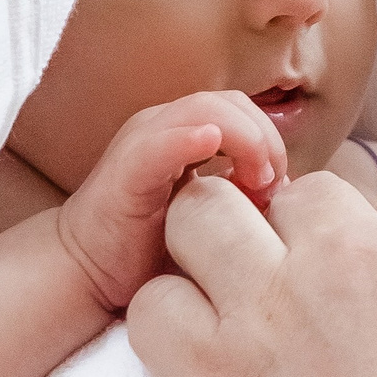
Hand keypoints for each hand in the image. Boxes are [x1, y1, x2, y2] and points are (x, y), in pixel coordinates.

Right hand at [57, 92, 285, 311]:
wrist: (87, 273)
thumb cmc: (151, 251)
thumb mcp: (214, 222)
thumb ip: (248, 203)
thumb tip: (289, 196)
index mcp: (188, 135)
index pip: (246, 113)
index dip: (272, 142)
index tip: (281, 190)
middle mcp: (166, 128)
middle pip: (233, 103)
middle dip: (265, 138)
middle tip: (272, 184)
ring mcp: (145, 142)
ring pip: (206, 109)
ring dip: (243, 138)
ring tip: (255, 180)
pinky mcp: (126, 169)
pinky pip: (163, 140)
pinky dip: (191, 137)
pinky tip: (212, 145)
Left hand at [130, 173, 376, 376]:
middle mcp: (360, 242)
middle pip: (301, 196)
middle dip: (297, 239)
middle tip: (302, 303)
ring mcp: (274, 296)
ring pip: (202, 214)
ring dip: (212, 250)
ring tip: (228, 304)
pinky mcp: (206, 362)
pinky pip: (154, 300)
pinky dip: (169, 324)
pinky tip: (198, 361)